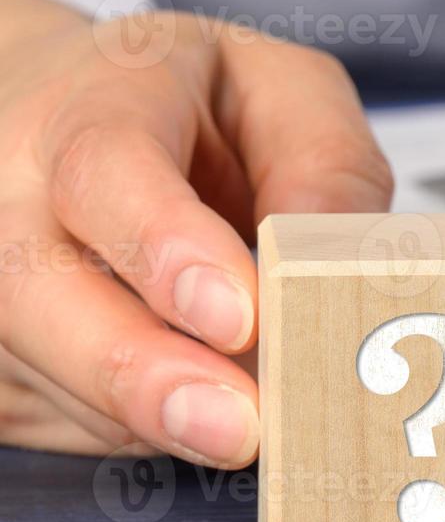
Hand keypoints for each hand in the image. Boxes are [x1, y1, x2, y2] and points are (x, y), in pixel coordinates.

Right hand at [0, 0, 392, 466]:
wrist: (52, 114)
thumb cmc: (186, 107)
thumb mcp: (281, 93)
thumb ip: (326, 165)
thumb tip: (335, 269)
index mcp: (87, 101)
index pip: (105, 172)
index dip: (167, 248)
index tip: (238, 317)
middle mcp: (4, 191)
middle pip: (36, 294)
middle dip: (139, 374)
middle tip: (236, 429)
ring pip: (56, 376)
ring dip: (159, 414)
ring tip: (249, 418)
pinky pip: (65, 420)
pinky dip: (145, 425)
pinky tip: (193, 390)